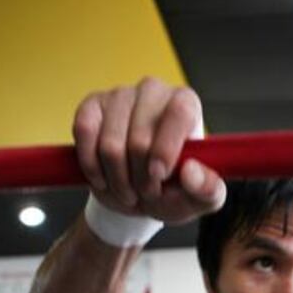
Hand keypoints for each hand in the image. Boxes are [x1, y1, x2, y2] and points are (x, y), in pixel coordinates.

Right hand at [73, 77, 225, 224]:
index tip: (159, 176)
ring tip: (128, 190)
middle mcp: (154, 91)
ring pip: (111, 144)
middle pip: (140, 138)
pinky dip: (92, 166)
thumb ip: (208, 191)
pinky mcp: (91, 106)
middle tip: (146, 192)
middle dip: (141, 178)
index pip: (179, 111)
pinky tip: (102, 178)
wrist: (137, 195)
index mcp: (186, 105)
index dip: (166, 148)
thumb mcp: (198, 201)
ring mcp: (120, 95)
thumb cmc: (171, 192)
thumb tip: (191, 172)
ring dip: (117, 179)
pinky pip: (84, 133)